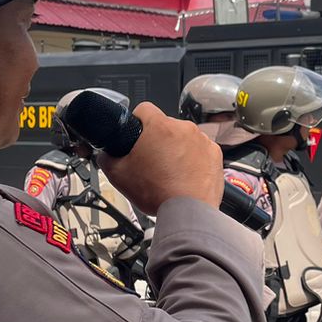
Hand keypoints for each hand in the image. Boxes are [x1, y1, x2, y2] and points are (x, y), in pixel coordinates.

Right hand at [99, 103, 222, 214]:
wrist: (188, 211)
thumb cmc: (158, 193)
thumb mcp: (118, 175)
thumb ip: (107, 158)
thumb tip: (105, 153)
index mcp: (160, 127)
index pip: (144, 109)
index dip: (137, 121)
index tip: (137, 133)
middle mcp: (184, 129)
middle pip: (165, 126)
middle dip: (158, 140)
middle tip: (151, 161)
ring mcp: (202, 140)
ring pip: (184, 138)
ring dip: (177, 149)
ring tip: (170, 172)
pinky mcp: (215, 154)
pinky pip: (200, 151)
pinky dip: (194, 160)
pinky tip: (185, 175)